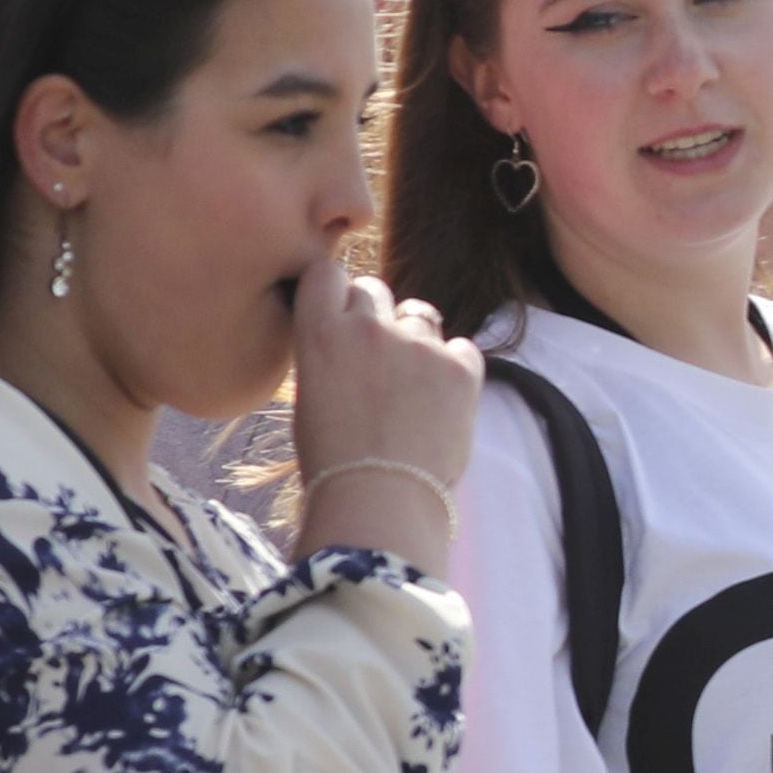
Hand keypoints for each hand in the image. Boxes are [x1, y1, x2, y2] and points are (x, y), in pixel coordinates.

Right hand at [289, 259, 485, 523]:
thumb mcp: (311, 394)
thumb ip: (330, 349)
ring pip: (419, 315)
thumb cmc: (335, 459)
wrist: (381, 501)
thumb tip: (349, 325)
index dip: (335, 289)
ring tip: (410, 387)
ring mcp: (417, 345)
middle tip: (376, 358)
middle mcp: (367, 329)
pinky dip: (454, 366)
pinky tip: (440, 401)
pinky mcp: (460, 366)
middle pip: (373, 288)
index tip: (341, 311)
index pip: (326, 272)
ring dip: (415, 339)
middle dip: (374, 315)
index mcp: (319, 334)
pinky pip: (460, 346)